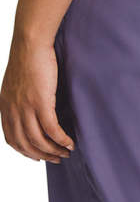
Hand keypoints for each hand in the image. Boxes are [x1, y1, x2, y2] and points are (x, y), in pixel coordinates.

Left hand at [0, 34, 74, 163]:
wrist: (30, 43)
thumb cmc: (27, 57)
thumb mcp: (15, 83)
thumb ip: (18, 99)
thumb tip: (29, 109)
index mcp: (5, 106)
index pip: (11, 138)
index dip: (25, 151)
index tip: (37, 156)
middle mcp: (12, 110)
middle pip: (25, 144)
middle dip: (42, 155)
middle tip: (56, 158)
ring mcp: (26, 108)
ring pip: (39, 140)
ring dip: (54, 151)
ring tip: (66, 153)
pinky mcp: (41, 103)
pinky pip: (52, 130)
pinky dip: (61, 140)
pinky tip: (70, 143)